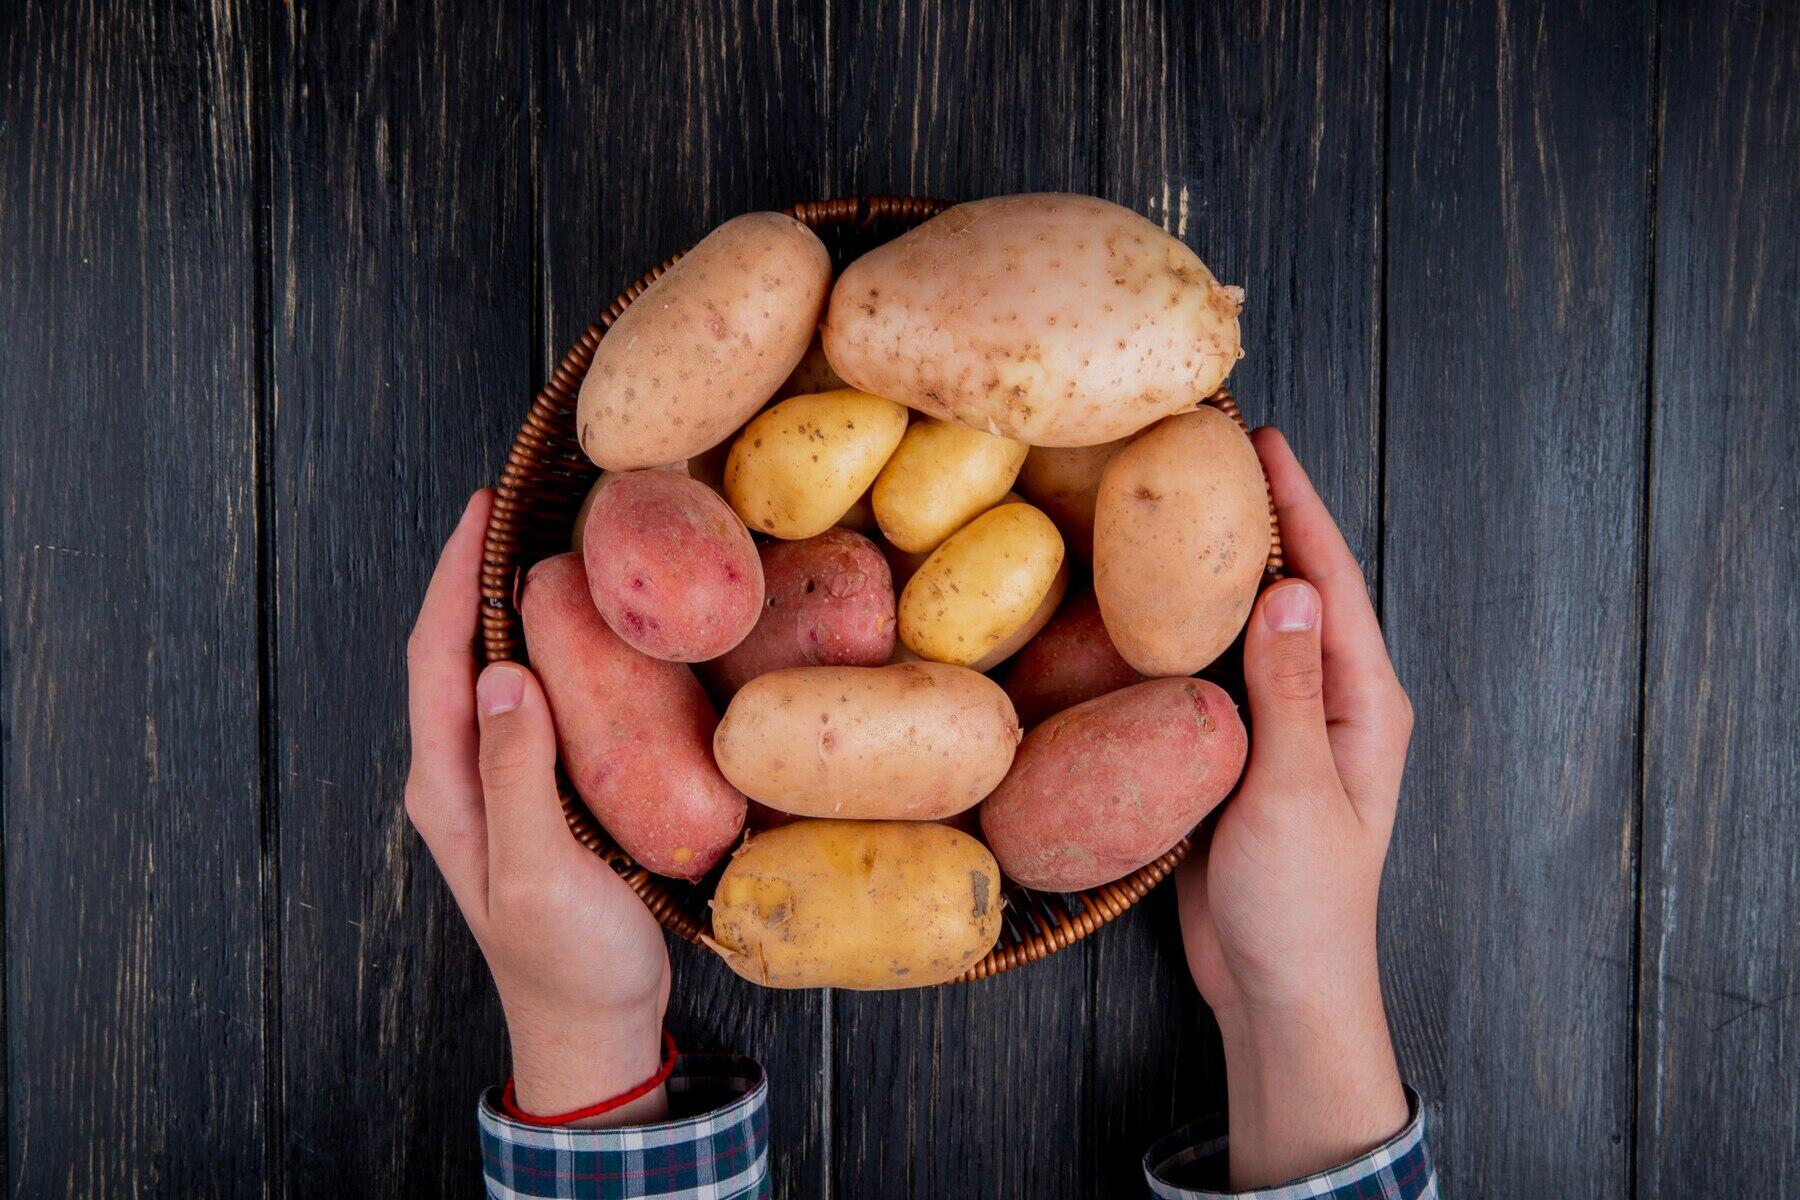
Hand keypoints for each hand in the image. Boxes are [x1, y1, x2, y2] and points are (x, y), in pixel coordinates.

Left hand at [405, 490, 672, 1124]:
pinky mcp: (537, 794)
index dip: (455, 576)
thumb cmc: (568, 962)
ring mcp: (496, 784)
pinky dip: (551, 650)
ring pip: (492, 671)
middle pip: (455, 650)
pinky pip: (534, 702)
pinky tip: (592, 633)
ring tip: (556, 546)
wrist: (593, 1027)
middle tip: (527, 505)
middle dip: (479, 571)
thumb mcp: (540, 871)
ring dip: (512, 605)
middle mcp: (459, 775)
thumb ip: (515, 776)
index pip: (436, 656)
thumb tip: (502, 673)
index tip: (485, 507)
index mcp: (446, 786)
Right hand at [1176, 429, 1412, 1187]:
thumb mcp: (1297, 791)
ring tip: (1162, 512)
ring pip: (1244, 628)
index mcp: (1362, 700)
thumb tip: (1287, 587)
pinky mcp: (1235, 756)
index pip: (1330, 579)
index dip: (1297, 505)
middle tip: (1201, 454)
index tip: (1260, 438)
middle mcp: (1326, 700)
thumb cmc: (1305, 904)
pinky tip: (1136, 609)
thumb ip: (1290, 691)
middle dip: (1255, 519)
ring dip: (1212, 572)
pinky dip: (1179, 634)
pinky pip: (1208, 676)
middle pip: (1291, 588)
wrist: (1280, 991)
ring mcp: (1280, 727)